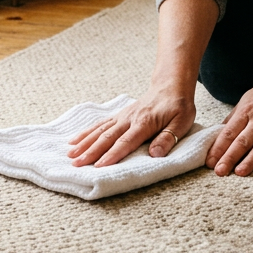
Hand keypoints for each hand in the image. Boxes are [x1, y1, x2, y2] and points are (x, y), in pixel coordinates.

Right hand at [67, 87, 196, 166]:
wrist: (171, 86)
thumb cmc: (178, 106)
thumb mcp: (182, 122)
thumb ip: (168, 138)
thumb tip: (155, 154)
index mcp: (144, 123)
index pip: (126, 142)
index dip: (112, 155)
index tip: (99, 166)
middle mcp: (129, 119)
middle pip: (107, 137)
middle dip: (91, 151)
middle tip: (76, 164)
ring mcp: (122, 117)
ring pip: (100, 130)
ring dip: (84, 143)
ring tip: (70, 154)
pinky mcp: (119, 116)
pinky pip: (100, 125)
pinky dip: (86, 133)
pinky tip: (75, 140)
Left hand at [206, 71, 252, 175]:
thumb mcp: (248, 98)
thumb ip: (234, 116)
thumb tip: (218, 132)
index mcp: (247, 110)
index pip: (229, 132)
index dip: (218, 148)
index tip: (209, 161)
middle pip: (242, 141)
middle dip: (229, 157)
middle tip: (219, 171)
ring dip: (250, 160)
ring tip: (239, 172)